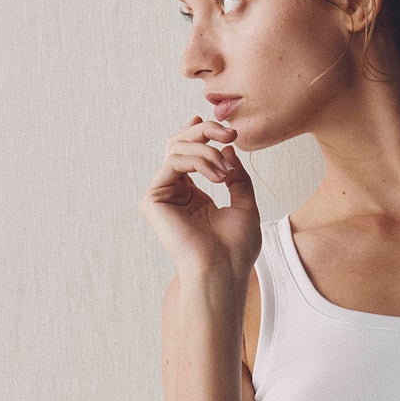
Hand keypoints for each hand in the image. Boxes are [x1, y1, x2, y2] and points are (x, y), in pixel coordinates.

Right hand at [137, 115, 259, 281]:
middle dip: (206, 132)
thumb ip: (237, 176)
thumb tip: (227, 147)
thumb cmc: (236, 249)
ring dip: (208, 152)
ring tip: (227, 173)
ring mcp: (162, 196)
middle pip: (179, 144)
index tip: (224, 129)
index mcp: (193, 197)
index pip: (190, 154)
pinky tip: (218, 177)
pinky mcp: (153, 199)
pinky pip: (173, 161)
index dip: (200, 134)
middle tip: (230, 133)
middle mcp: (175, 194)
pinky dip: (199, 161)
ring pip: (177, 149)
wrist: (223, 271)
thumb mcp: (246, 205)